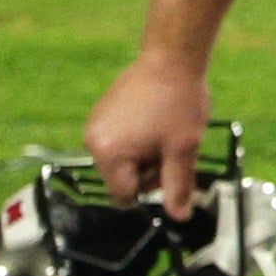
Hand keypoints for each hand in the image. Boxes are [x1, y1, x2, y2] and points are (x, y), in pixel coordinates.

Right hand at [86, 49, 213, 212]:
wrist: (171, 59)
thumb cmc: (179, 102)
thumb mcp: (183, 149)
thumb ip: (178, 186)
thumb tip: (179, 217)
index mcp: (109, 154)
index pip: (125, 196)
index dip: (151, 188)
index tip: (168, 166)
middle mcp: (92, 143)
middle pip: (121, 179)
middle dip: (148, 169)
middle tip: (169, 144)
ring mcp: (93, 127)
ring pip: (120, 161)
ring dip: (144, 154)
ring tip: (162, 128)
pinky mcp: (99, 115)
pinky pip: (117, 142)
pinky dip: (136, 139)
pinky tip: (153, 119)